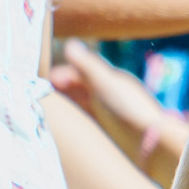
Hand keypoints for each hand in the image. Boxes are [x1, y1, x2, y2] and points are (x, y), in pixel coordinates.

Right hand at [48, 39, 184, 187]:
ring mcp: (108, 115)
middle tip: (37, 99)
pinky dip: (70, 123)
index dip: (61, 76)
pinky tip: (59, 129)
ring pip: (79, 108)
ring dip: (63, 108)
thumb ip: (87, 65)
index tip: (42, 83)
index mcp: (111, 81)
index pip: (80, 73)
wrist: (150, 144)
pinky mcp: (106, 134)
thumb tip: (70, 43)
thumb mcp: (105, 84)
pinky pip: (83, 124)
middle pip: (78, 90)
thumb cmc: (127, 110)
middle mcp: (109, 96)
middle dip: (58, 92)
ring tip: (43, 114)